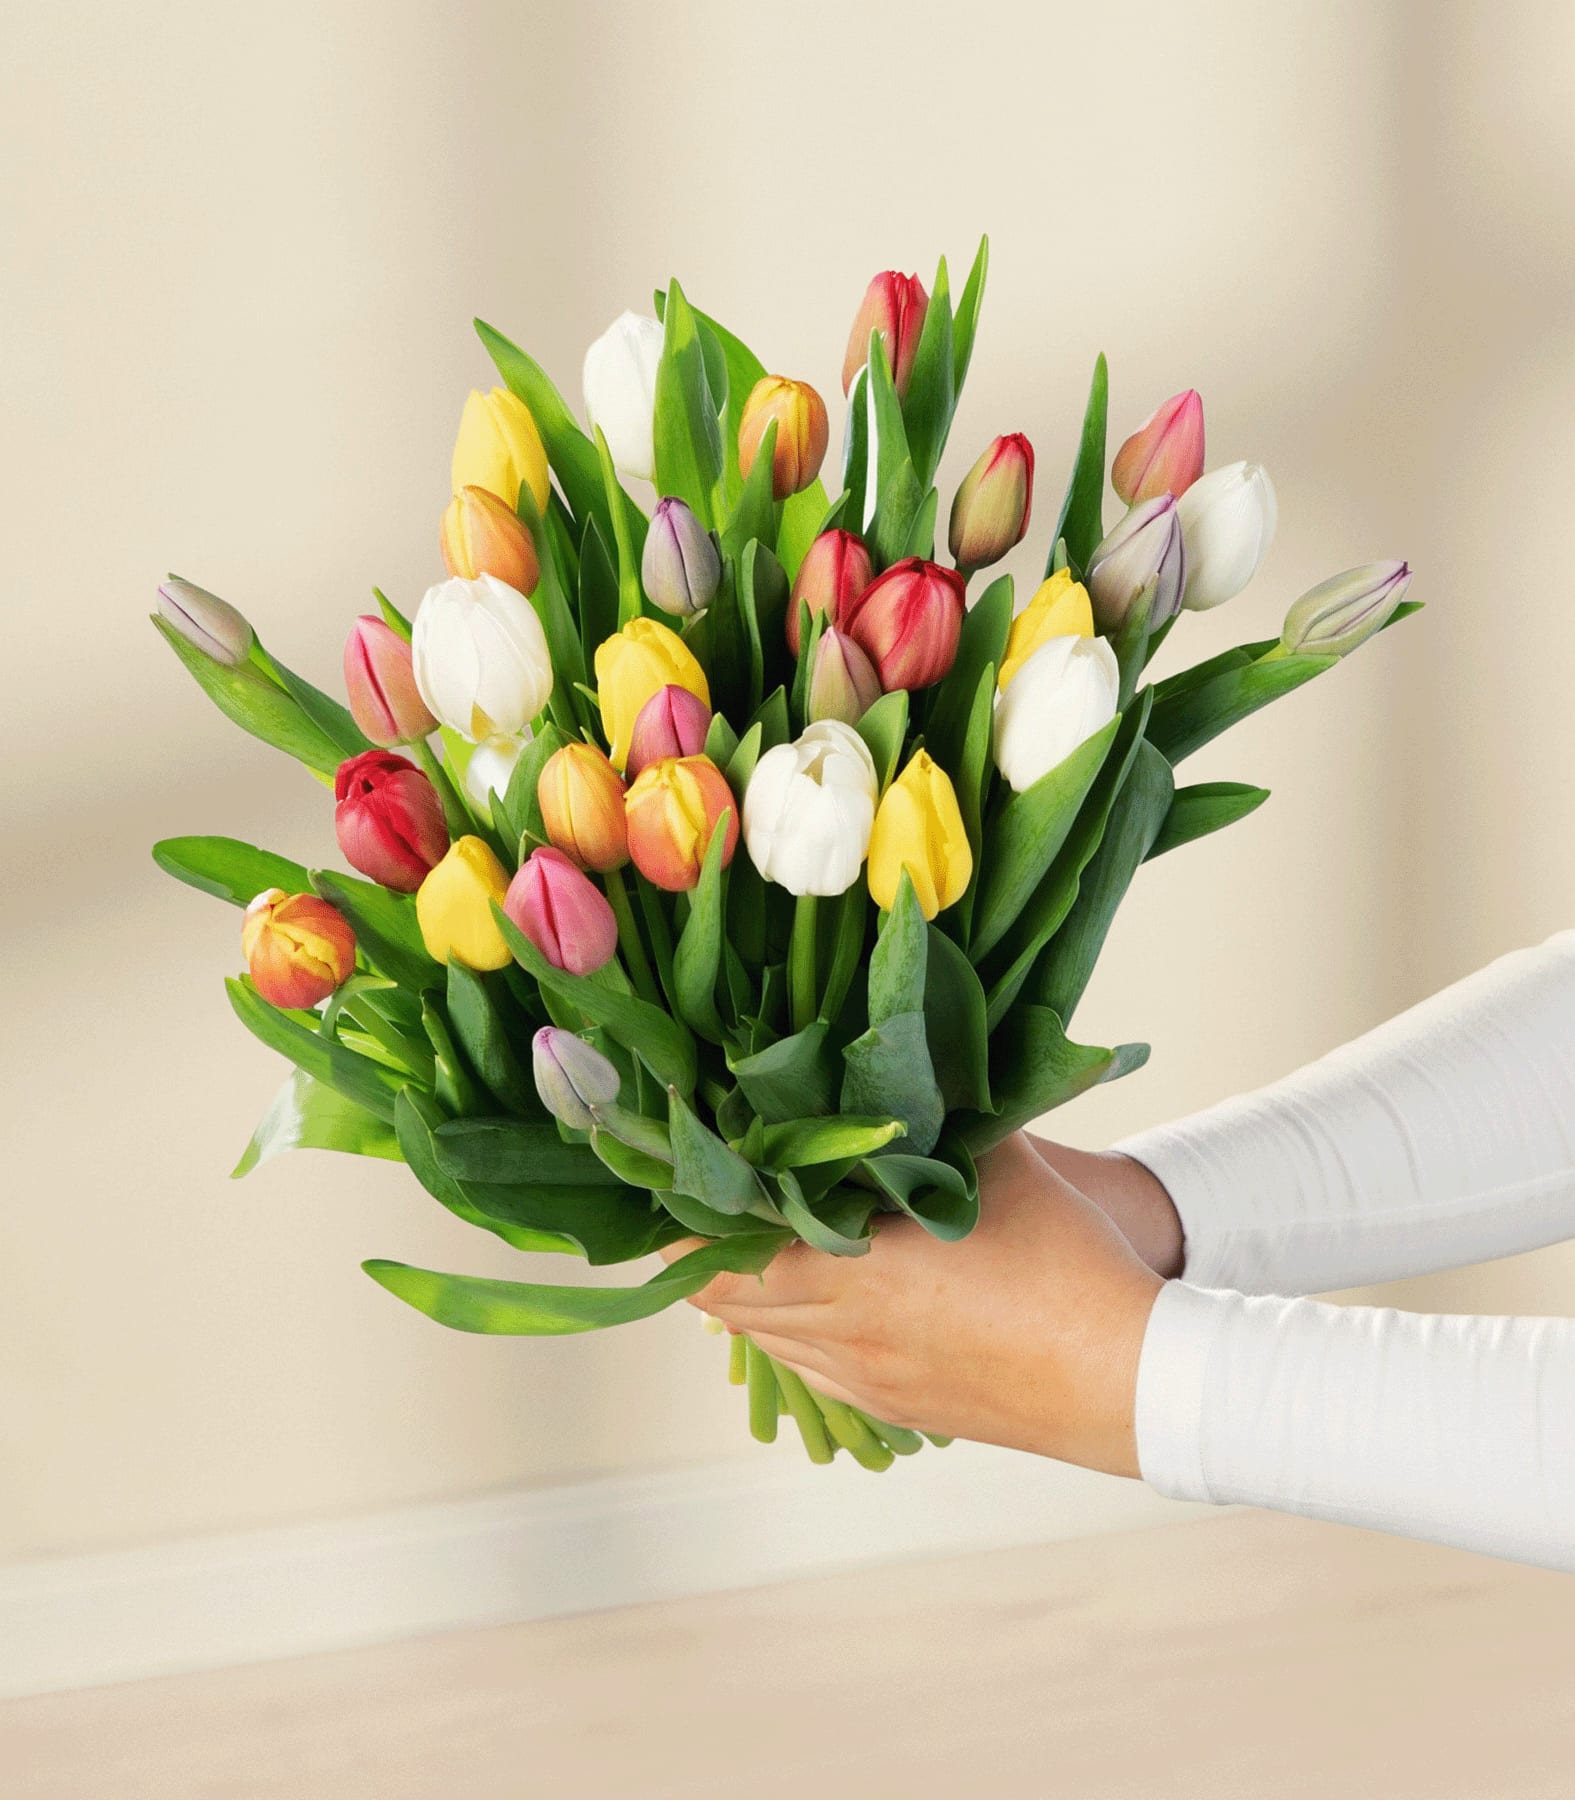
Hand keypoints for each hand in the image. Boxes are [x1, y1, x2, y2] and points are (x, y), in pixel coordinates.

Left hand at [668, 1132, 1163, 1476]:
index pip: (716, 1259)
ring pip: (764, 1340)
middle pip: (724, 1303)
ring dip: (747, 1293)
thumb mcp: (996, 1161)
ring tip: (757, 1237)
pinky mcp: (894, 1406)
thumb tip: (892, 1058)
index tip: (677, 1177)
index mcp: (850, 1271)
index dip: (683, 1223)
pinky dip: (790, 1330)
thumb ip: (933, 1114)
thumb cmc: (1066, 1258)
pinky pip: (810, 1369)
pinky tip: (815, 1294)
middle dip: (707, 1252)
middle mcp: (841, 1334)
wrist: (1129, 1378)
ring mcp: (865, 1380)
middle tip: (710, 1200)